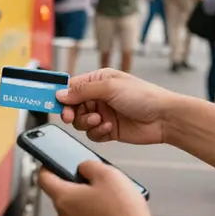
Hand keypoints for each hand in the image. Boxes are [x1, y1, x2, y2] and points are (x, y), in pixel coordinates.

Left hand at [39, 160, 163, 215]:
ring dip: (86, 201)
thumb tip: (81, 168)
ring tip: (108, 197)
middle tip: (95, 179)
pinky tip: (111, 212)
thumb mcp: (106, 173)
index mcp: (63, 198)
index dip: (47, 166)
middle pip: (61, 194)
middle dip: (75, 184)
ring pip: (74, 209)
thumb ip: (87, 165)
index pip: (43, 178)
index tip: (52, 161)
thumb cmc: (122, 209)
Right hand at [56, 68, 177, 144]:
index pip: (71, 87)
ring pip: (81, 122)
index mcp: (97, 81)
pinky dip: (97, 132)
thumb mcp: (110, 87)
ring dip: (87, 123)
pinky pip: (92, 134)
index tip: (51, 102)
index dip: (61, 95)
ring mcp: (103, 114)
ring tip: (100, 120)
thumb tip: (60, 94)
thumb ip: (83, 90)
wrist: (164, 118)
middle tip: (71, 117)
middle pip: (72, 106)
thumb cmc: (143, 95)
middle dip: (72, 112)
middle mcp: (98, 97)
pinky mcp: (109, 130)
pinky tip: (109, 128)